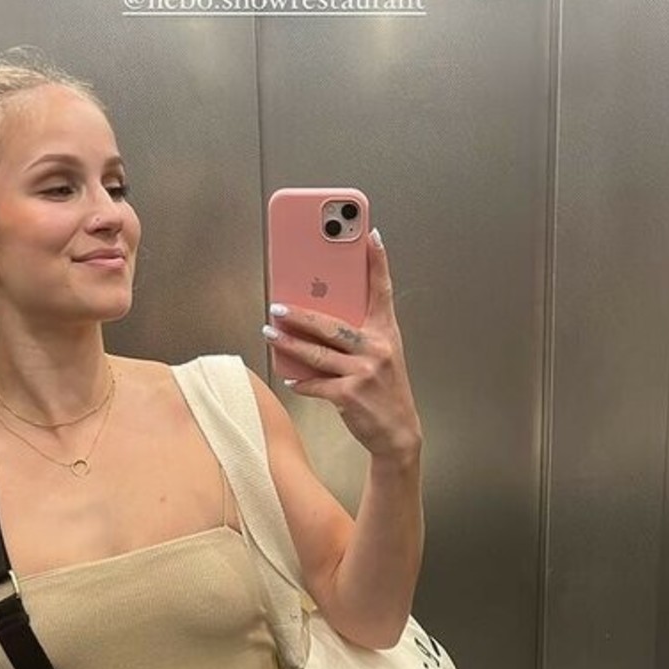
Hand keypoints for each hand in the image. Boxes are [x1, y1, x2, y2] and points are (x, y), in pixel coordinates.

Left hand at [261, 229, 422, 461]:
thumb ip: (358, 334)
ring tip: (270, 333)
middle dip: (301, 313)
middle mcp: (377, 348)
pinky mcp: (350, 395)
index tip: (371, 235)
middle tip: (277, 305)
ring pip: (317, 353)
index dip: (378, 262)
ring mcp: (364, 371)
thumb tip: (318, 317)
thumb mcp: (383, 356)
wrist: (398, 433)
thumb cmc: (386, 391)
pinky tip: (289, 376)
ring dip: (289, 343)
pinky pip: (316, 383)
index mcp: (386, 333)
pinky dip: (300, 381)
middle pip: (332, 324)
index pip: (382, 291)